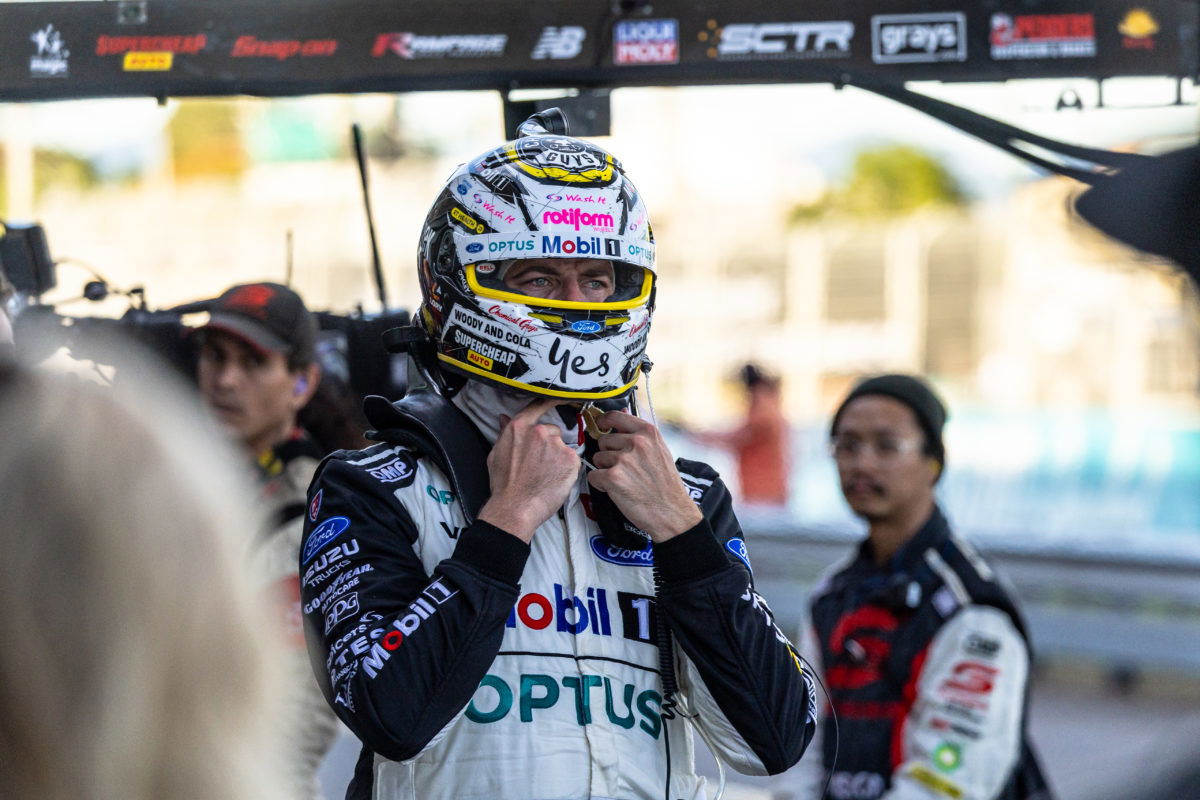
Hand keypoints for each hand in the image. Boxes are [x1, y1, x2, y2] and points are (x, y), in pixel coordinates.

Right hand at [478, 397, 580, 542]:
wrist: (515, 507)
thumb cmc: (504, 484)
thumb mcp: (496, 453)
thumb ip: (504, 433)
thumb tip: (503, 418)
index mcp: (520, 427)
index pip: (539, 405)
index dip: (551, 400)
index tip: (561, 397)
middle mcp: (540, 431)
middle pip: (552, 430)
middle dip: (549, 444)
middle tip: (540, 463)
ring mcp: (557, 445)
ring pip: (562, 447)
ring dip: (558, 457)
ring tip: (546, 475)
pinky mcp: (571, 459)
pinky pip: (572, 460)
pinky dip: (567, 469)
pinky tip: (555, 480)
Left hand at [585, 410, 702, 542]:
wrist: (671, 512)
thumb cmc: (666, 484)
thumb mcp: (660, 450)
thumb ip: (640, 433)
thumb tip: (624, 411)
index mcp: (648, 433)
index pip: (616, 416)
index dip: (604, 421)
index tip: (601, 426)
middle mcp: (636, 442)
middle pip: (604, 441)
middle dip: (608, 454)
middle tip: (624, 469)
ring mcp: (623, 459)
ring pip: (597, 458)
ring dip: (605, 469)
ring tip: (624, 480)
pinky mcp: (613, 477)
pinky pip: (593, 476)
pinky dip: (601, 485)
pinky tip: (617, 490)